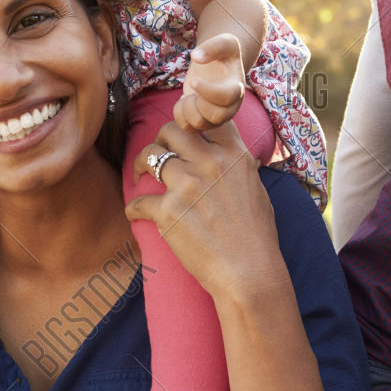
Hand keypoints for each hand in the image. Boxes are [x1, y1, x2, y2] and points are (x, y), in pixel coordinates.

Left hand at [125, 119, 285, 298]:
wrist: (249, 271)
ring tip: (139, 176)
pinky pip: (138, 201)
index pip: (206, 118)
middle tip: (157, 154)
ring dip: (140, 166)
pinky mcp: (168, 211)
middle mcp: (210, 163)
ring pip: (150, 156)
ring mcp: (187, 185)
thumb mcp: (256, 189)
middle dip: (160, 139)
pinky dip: (133, 209)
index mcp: (234, 155)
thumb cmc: (257, 237)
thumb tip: (232, 159)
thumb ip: (239, 168)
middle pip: (171, 130)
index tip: (183, 131)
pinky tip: (136, 214)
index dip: (190, 120)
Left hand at [174, 33, 245, 131]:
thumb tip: (196, 56)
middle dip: (197, 102)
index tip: (194, 80)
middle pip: (215, 117)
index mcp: (236, 88)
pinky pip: (188, 128)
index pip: (226, 97)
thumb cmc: (223, 55)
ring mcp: (217, 118)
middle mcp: (230, 107)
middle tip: (193, 86)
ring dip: (187, 107)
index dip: (208, 91)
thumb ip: (213, 46)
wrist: (218, 66)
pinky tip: (184, 102)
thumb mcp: (224, 42)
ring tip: (189, 94)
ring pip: (199, 124)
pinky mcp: (204, 123)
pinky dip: (179, 115)